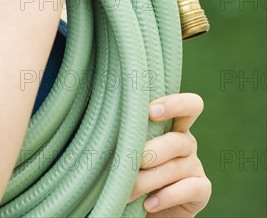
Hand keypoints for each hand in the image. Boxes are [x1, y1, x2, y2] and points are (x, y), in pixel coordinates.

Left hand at [127, 93, 211, 216]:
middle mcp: (186, 142)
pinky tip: (149, 204)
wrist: (145, 205)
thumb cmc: (132, 168)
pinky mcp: (202, 190)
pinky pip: (190, 189)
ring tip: (128, 191)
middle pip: (176, 141)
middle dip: (149, 153)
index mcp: (173, 125)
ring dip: (147, 180)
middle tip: (128, 163)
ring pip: (175, 167)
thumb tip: (108, 129)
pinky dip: (167, 197)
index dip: (174, 105)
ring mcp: (195, 165)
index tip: (150, 112)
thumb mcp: (131, 149)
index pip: (189, 105)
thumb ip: (130, 136)